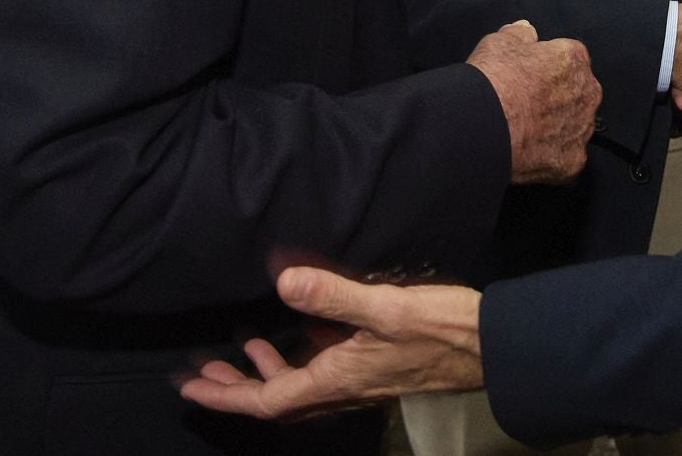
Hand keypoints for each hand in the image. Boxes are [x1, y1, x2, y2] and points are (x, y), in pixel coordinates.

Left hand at [179, 267, 482, 420]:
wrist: (489, 346)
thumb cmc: (439, 328)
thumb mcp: (385, 307)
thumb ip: (333, 296)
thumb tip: (283, 282)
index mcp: (337, 380)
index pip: (269, 399)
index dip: (228, 394)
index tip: (193, 385)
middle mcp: (343, 388)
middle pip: (277, 398)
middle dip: (236, 387)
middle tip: (199, 373)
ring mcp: (360, 380)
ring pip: (299, 386)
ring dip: (265, 372)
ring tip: (241, 348)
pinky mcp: (375, 367)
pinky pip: (322, 372)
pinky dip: (299, 358)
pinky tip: (301, 334)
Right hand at [466, 21, 599, 183]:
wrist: (483, 125)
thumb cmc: (494, 81)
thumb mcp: (501, 41)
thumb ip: (520, 34)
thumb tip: (525, 31)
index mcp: (573, 59)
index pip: (568, 58)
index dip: (545, 66)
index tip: (528, 74)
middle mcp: (586, 93)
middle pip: (576, 92)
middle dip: (557, 96)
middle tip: (526, 101)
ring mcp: (581, 130)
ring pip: (574, 125)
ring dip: (557, 126)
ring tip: (526, 128)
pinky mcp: (572, 161)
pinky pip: (566, 156)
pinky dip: (551, 155)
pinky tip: (530, 151)